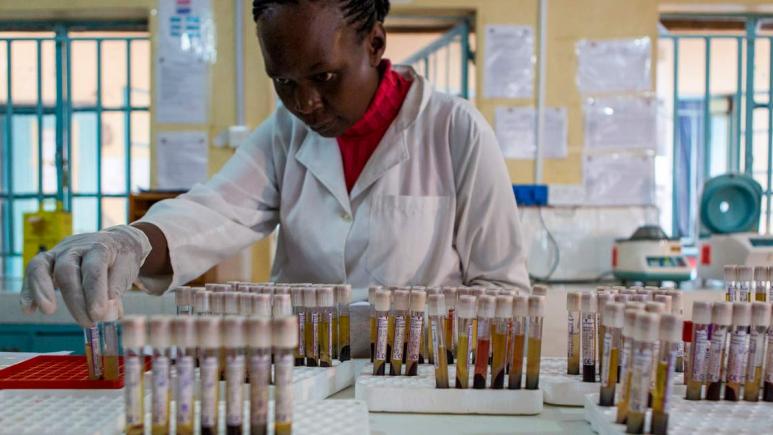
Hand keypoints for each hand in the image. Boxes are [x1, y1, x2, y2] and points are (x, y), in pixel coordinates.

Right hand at [20, 225, 151, 326]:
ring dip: (41, 290)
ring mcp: (58, 252)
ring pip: (41, 266)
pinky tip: (28, 310)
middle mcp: (76, 247)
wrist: (116, 242)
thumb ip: (116, 289)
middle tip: (88, 322)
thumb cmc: (121, 260)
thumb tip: (105, 313)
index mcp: (100, 247)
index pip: (94, 270)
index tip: (99, 315)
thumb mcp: (127, 270)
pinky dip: (28, 291)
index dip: (95, 293)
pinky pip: (33, 272)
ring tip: (48, 310)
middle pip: (67, 270)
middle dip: (75, 300)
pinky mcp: (47, 260)